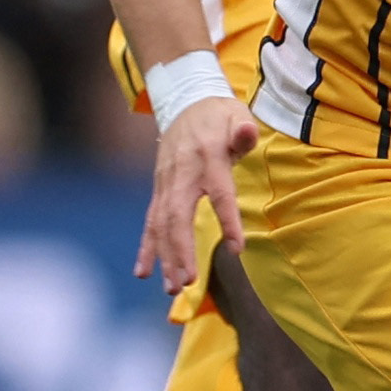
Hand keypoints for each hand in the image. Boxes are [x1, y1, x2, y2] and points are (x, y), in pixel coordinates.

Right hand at [140, 95, 256, 292]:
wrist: (186, 103)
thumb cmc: (219, 116)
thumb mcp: (237, 116)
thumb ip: (243, 131)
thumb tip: (246, 132)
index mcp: (208, 159)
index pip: (219, 194)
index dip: (228, 220)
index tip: (237, 248)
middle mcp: (181, 175)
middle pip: (178, 218)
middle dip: (181, 252)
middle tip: (188, 282)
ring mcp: (166, 184)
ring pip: (162, 226)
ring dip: (166, 258)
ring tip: (172, 288)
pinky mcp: (159, 190)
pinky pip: (151, 223)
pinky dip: (147, 248)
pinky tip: (144, 273)